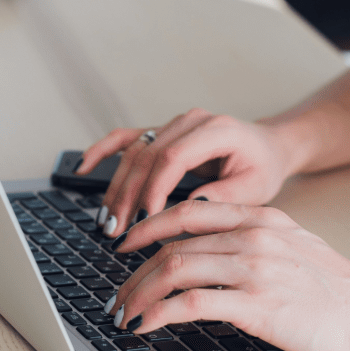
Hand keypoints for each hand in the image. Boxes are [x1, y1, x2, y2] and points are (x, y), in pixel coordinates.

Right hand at [79, 108, 296, 236]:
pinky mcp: (160, 132)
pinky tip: (82, 167)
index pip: (173, 156)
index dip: (154, 188)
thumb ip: (221, 197)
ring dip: (116, 187)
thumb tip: (183, 211)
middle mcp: (189, 121)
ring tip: (107, 220)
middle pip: (147, 155)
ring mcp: (172, 124)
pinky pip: (126, 139)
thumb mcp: (254, 189)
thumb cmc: (262, 168)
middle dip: (128, 195)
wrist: (267, 148)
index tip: (146, 219)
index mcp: (215, 129)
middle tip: (116, 228)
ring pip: (133, 153)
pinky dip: (102, 152)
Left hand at [106, 200, 349, 350]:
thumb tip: (210, 246)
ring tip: (124, 313)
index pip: (188, 212)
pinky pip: (189, 304)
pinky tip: (145, 324)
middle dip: (135, 271)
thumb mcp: (294, 243)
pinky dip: (158, 313)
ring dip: (139, 294)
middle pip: (173, 245)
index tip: (127, 243)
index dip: (148, 226)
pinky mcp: (256, 305)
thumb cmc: (338, 288)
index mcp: (260, 218)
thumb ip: (253, 237)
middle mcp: (252, 237)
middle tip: (118, 293)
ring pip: (174, 270)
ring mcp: (253, 270)